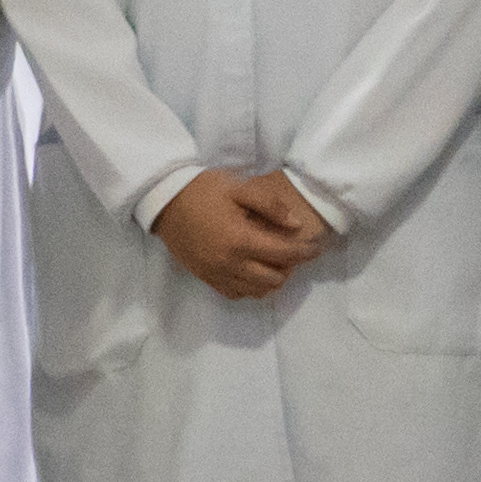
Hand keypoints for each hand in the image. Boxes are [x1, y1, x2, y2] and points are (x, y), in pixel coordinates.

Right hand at [152, 172, 323, 301]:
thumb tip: (295, 225)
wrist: (164, 201)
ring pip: (256, 291)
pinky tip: (252, 271)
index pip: (284, 254)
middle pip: (273, 279)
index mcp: (240, 239)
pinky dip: (250, 286)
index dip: (305, 252)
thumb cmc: (203, 190)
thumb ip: (270, 205)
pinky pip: (235, 294)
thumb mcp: (239, 187)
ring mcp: (216, 274)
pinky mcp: (205, 278)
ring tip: (273, 261)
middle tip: (291, 251)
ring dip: (270, 279)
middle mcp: (229, 263)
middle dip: (289, 267)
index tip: (316, 247)